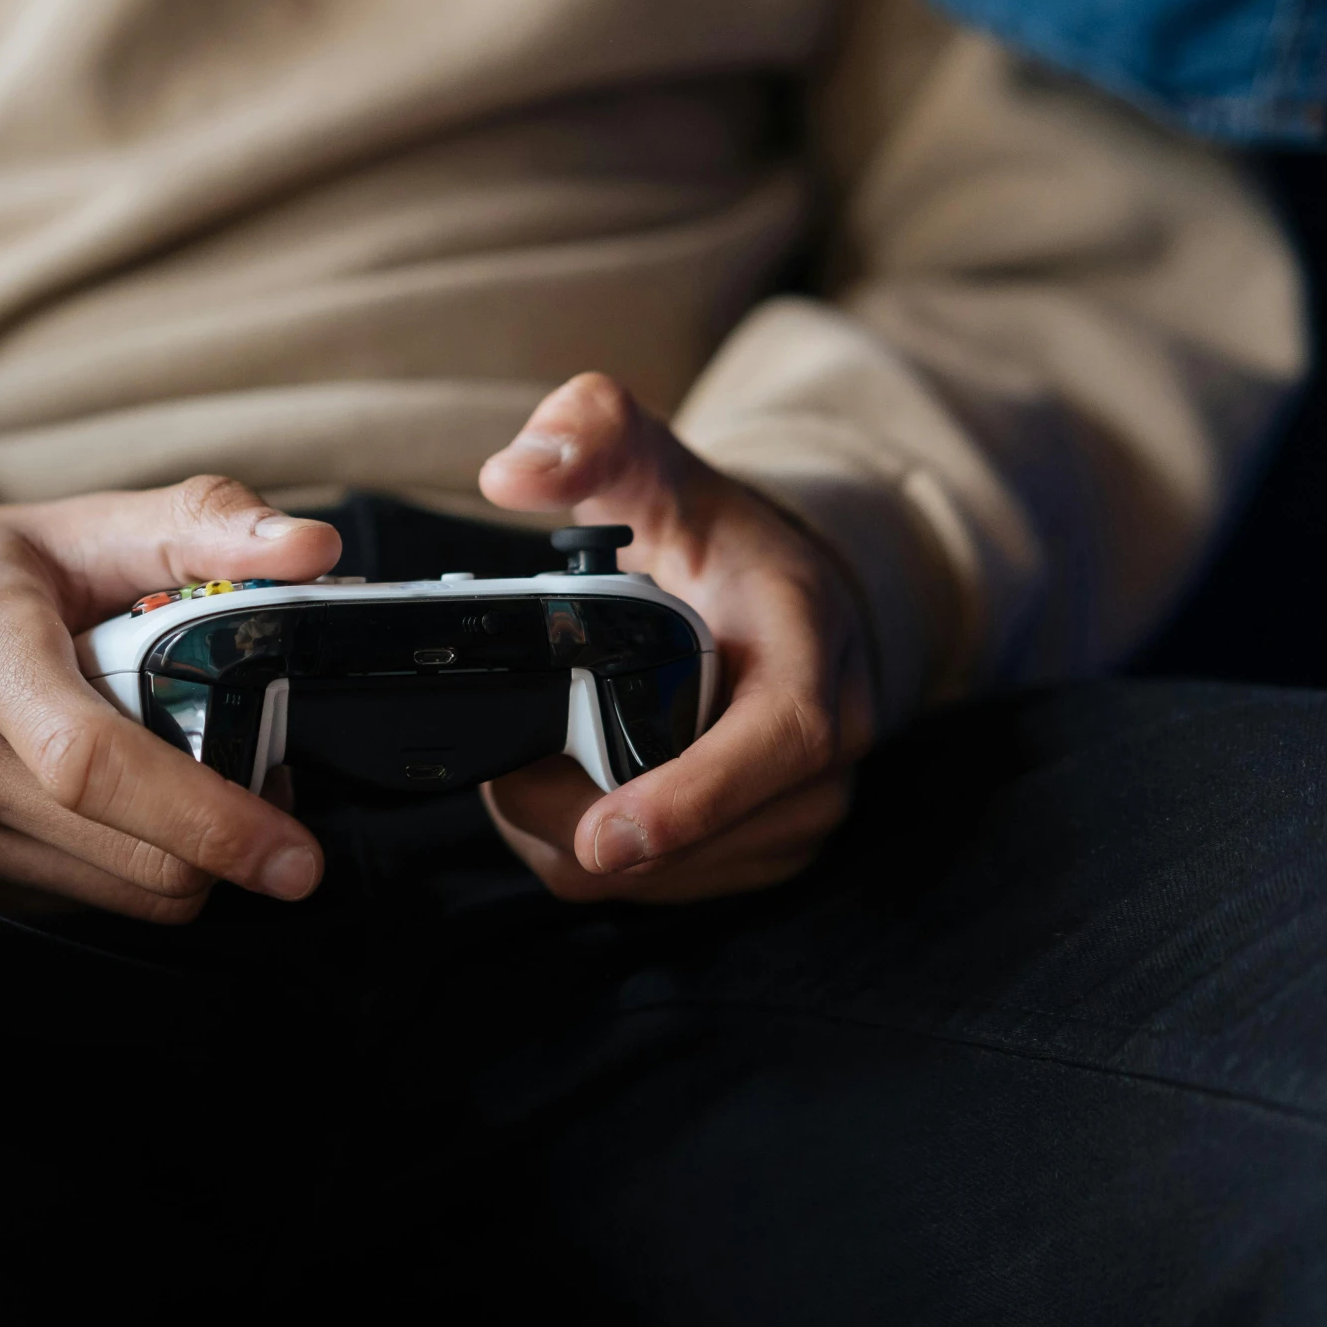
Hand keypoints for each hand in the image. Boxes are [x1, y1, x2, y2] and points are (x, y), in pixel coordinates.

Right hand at [0, 477, 343, 922]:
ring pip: (112, 898)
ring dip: (175, 857)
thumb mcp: (72, 527)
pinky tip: (104, 807)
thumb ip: (201, 524)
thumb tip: (315, 549)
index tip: (294, 855)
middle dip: (223, 842)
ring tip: (176, 778)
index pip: (96, 766)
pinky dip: (115, 868)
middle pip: (129, 859)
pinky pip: (69, 907)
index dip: (209, 820)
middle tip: (258, 777)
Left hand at [478, 374, 876, 901]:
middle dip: (574, 818)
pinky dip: (596, 856)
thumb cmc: (724, 543)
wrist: (796, 599)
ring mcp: (799, 813)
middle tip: (501, 761)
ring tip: (528, 767)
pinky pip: (662, 888)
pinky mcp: (765, 851)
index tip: (602, 834)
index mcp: (813, 658)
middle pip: (690, 838)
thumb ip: (593, 438)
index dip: (688, 800)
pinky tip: (564, 794)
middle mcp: (825, 752)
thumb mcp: (662, 466)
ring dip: (574, 841)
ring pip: (661, 878)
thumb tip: (512, 472)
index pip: (773, 746)